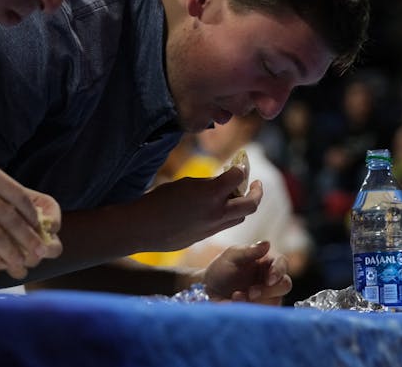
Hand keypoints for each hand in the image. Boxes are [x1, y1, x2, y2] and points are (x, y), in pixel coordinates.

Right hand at [134, 166, 262, 251]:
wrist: (144, 228)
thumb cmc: (160, 200)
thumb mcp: (186, 183)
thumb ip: (208, 183)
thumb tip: (222, 182)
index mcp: (211, 194)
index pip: (238, 177)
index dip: (240, 168)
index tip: (240, 165)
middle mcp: (217, 212)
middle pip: (251, 205)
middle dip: (257, 192)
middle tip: (255, 183)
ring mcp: (213, 227)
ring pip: (240, 217)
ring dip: (243, 206)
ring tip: (237, 196)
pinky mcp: (205, 237)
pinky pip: (225, 225)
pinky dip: (228, 215)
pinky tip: (219, 207)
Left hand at [198, 241, 291, 304]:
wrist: (207, 290)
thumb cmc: (221, 269)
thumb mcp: (232, 256)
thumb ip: (249, 251)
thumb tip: (267, 243)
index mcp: (267, 263)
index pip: (282, 263)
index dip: (279, 271)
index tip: (269, 279)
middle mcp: (270, 280)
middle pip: (285, 285)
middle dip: (269, 290)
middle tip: (251, 292)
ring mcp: (267, 297)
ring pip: (275, 301)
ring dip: (258, 301)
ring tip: (236, 297)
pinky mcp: (260, 311)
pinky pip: (264, 314)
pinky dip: (250, 310)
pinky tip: (235, 304)